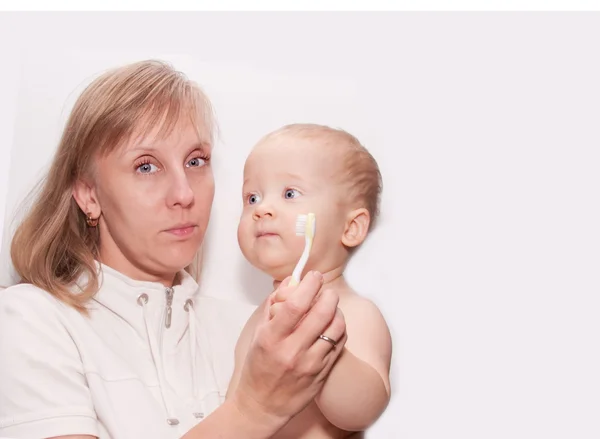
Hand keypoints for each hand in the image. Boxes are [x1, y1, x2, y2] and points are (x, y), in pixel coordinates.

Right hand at [230, 271, 346, 430]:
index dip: (309, 285)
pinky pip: (340, 344)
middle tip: (326, 290)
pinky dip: (339, 329)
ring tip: (330, 309)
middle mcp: (292, 351)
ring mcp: (310, 364)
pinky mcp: (323, 373)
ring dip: (337, 311)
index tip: (313, 276)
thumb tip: (292, 281)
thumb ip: (275, 305)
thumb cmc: (258, 367)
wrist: (262, 406)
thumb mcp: (259, 334)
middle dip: (328, 295)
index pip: (296, 305)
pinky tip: (331, 326)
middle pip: (322, 313)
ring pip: (336, 328)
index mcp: (272, 339)